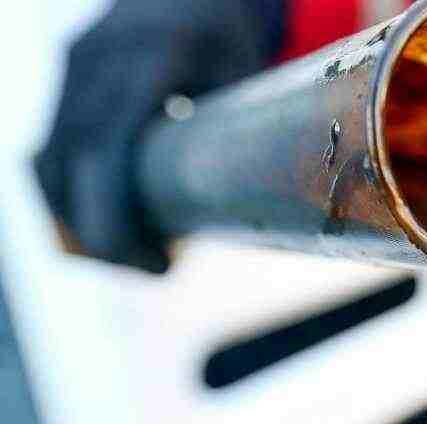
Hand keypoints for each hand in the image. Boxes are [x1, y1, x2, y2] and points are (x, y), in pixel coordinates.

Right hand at [34, 0, 281, 271]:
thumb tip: (261, 216)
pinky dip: (69, 198)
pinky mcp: (67, 85)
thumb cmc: (232, 36)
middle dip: (105, 233)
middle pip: (73, 165)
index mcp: (150, 54)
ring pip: (51, 164)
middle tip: (154, 269)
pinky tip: (107, 227)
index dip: (118, 217)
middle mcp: (98, 59)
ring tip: (137, 253)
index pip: (108, 147)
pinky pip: (50, 153)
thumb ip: (242, 133)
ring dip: (80, 222)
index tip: (158, 265)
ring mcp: (74, 70)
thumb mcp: (247, 74)